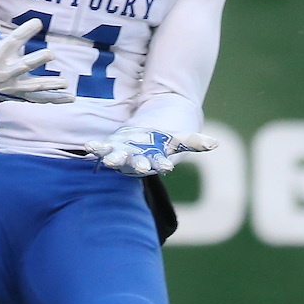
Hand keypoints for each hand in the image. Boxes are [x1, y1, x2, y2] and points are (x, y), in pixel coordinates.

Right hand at [0, 0, 74, 107]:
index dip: (24, 32)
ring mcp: (12, 86)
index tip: (37, 22)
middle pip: (22, 66)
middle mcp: (4, 71)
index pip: (11, 41)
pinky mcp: (19, 96)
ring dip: (49, 85)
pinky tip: (71, 97)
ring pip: (33, 86)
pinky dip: (55, 99)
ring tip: (64, 82)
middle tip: (50, 54)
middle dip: (36, 61)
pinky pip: (38, 99)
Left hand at [85, 127, 217, 176]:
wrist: (149, 135)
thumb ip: (194, 142)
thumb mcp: (180, 138)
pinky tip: (89, 146)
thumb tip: (214, 144)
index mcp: (157, 159)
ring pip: (118, 158)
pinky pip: (102, 149)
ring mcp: (124, 155)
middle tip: (138, 167)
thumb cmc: (166, 139)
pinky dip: (96, 148)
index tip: (166, 166)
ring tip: (108, 159)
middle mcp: (139, 161)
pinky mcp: (111, 147)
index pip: (161, 163)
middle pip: (138, 164)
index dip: (162, 164)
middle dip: (137, 165)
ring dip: (112, 159)